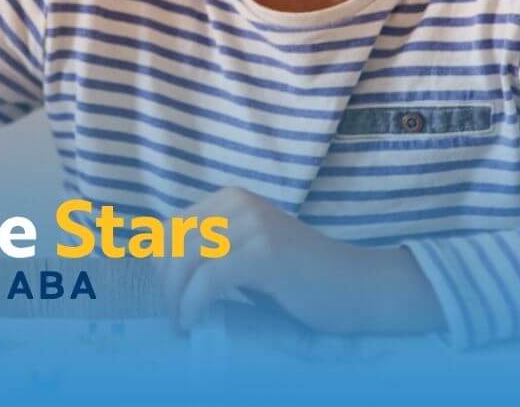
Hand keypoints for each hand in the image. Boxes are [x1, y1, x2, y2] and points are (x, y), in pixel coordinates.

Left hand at [165, 188, 443, 335]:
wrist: (359, 288)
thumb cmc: (300, 278)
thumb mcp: (247, 253)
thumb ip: (212, 250)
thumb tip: (162, 267)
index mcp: (230, 198)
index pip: (172, 225)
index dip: (160, 262)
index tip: (166, 295)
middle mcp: (238, 202)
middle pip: (175, 241)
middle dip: (165, 282)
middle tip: (173, 316)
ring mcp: (253, 224)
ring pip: (187, 259)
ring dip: (175, 296)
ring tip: (181, 322)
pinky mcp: (265, 252)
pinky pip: (210, 277)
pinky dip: (193, 302)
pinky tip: (192, 321)